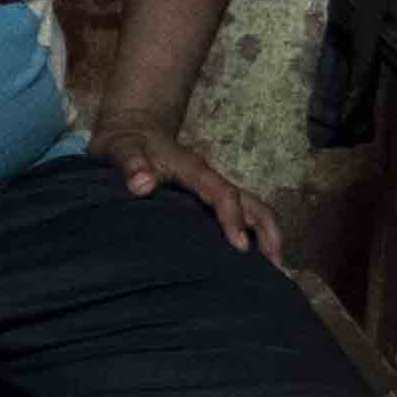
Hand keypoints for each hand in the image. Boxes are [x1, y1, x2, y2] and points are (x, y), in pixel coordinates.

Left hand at [87, 113, 281, 259]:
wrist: (131, 128)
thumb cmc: (125, 142)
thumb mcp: (119, 149)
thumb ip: (130, 164)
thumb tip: (142, 184)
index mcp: (193, 169)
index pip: (222, 194)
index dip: (233, 218)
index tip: (239, 246)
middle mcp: (209, 178)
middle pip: (251, 201)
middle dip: (267, 230)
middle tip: (276, 264)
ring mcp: (211, 187)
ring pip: (251, 207)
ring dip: (265, 233)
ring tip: (273, 268)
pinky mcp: (207, 196)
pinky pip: (238, 213)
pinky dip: (252, 232)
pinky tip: (250, 258)